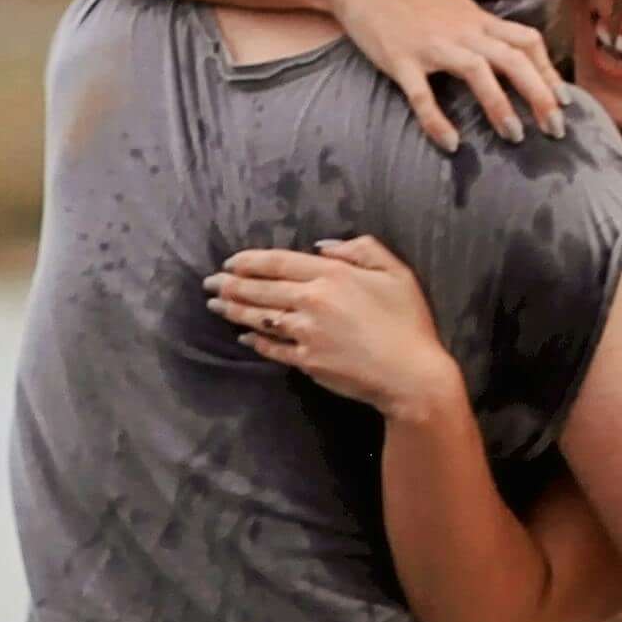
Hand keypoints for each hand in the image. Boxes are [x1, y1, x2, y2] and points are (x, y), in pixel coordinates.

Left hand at [207, 237, 467, 420]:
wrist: (411, 376)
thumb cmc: (409, 322)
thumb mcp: (396, 272)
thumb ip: (361, 249)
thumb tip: (321, 246)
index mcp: (332, 275)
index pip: (278, 262)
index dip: (250, 261)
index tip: (230, 262)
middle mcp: (312, 301)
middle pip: (261, 289)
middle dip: (230, 285)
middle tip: (210, 283)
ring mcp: (306, 333)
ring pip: (260, 317)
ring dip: (234, 310)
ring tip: (215, 305)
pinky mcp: (306, 361)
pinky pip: (273, 347)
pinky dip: (255, 341)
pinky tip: (243, 337)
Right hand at [326, 0, 561, 151]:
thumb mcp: (456, 9)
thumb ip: (482, 32)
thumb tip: (510, 57)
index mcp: (478, 19)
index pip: (527, 40)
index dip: (549, 71)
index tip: (564, 102)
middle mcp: (462, 30)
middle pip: (513, 58)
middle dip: (540, 94)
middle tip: (556, 129)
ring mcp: (431, 44)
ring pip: (476, 71)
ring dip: (500, 105)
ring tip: (514, 137)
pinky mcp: (399, 59)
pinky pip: (421, 94)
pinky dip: (437, 120)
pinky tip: (450, 143)